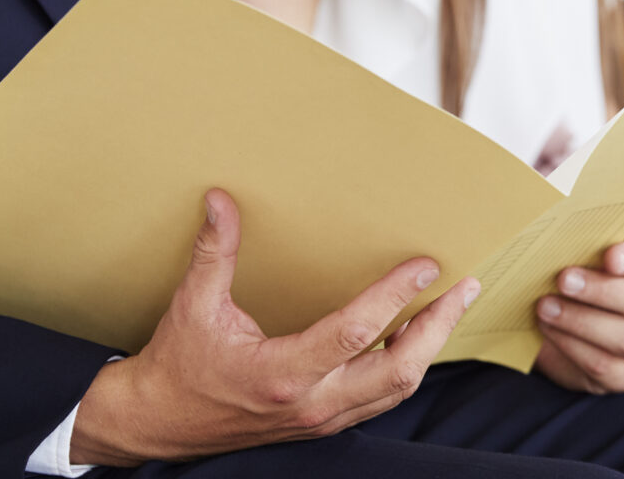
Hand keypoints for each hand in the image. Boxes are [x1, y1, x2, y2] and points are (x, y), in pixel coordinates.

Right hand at [71, 189, 477, 465]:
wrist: (159, 423)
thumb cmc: (177, 366)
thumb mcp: (194, 307)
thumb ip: (213, 253)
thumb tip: (220, 200)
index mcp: (282, 374)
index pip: (357, 332)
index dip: (395, 296)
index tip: (426, 265)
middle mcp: (312, 403)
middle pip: (399, 370)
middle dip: (437, 327)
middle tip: (464, 289)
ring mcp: (322, 419)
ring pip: (396, 388)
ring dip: (428, 348)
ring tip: (450, 308)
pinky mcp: (324, 423)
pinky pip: (379, 397)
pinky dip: (404, 367)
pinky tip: (414, 338)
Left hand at [534, 240, 623, 393]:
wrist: (564, 330)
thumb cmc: (579, 283)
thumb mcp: (583, 258)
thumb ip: (584, 244)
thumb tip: (564, 221)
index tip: (608, 256)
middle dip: (603, 291)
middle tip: (564, 279)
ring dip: (583, 321)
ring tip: (546, 307)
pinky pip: (606, 365)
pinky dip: (573, 346)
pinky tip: (548, 330)